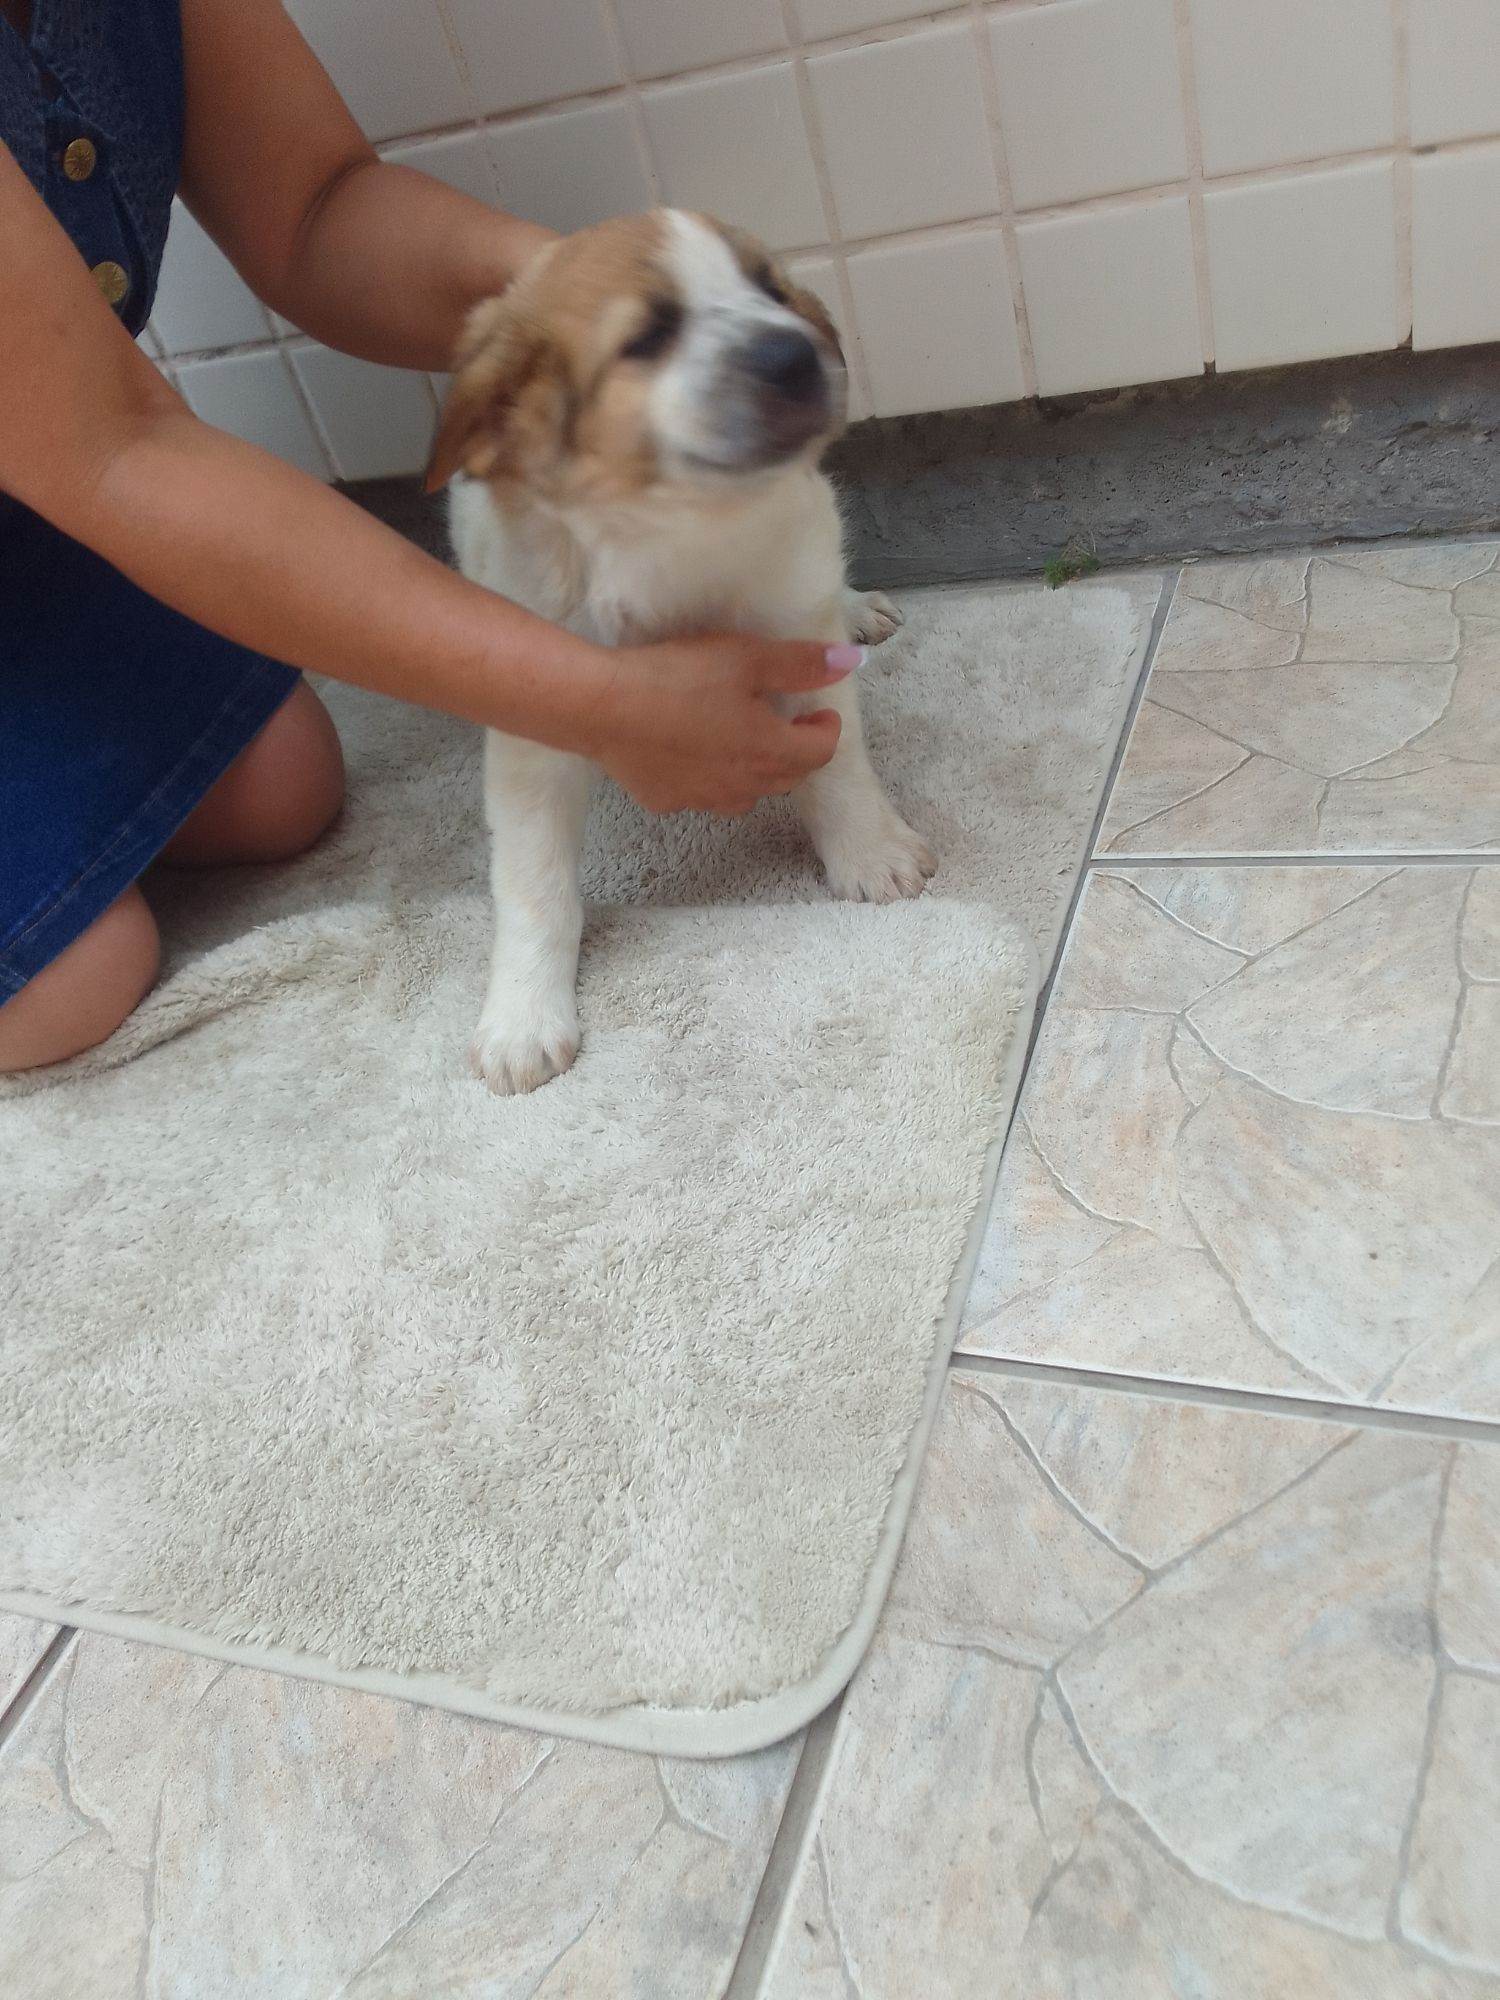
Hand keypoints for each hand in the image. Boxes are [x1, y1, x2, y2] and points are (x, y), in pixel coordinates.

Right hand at [588, 634, 861, 815]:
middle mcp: (743, 786)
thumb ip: (801, 662)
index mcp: (769, 750)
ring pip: (747, 794)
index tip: (820, 712)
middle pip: (787, 778)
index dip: (826, 731)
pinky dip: (710, 778)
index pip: (820, 752)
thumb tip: (851, 660)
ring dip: (755, 771)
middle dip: (796, 752)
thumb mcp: (745, 657)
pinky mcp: (667, 801)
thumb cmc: (677, 678)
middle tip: (787, 722)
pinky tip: (692, 753)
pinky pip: (701, 795)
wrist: (602, 709)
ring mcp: (703, 799)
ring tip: (742, 741)